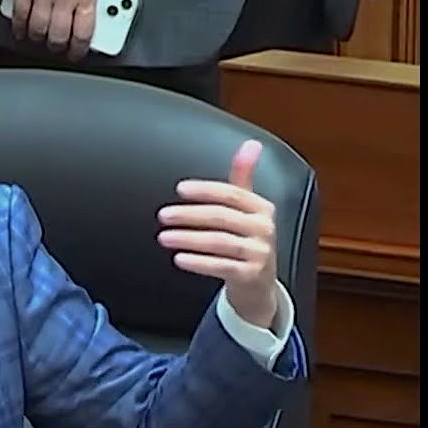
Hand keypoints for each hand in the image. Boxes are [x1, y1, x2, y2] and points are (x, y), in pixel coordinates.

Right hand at [8, 0, 110, 61]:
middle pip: (58, 35)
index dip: (80, 49)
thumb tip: (105, 6)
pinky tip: (22, 31)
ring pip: (38, 29)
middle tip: (59, 47)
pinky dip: (20, 27)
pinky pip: (19, 16)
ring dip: (40, 38)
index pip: (84, 32)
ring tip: (42, 38)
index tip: (77, 52)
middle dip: (59, 46)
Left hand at [157, 140, 278, 327]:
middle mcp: (264, 228)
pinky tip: (179, 259)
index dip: (205, 190)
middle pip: (222, 217)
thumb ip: (242, 178)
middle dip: (190, 215)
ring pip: (220, 242)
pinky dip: (199, 262)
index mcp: (261, 207)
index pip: (231, 193)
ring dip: (189, 239)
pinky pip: (222, 267)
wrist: (259, 283)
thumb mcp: (247, 208)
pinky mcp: (251, 275)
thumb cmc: (248, 239)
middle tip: (163, 215)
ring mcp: (259, 253)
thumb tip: (250, 144)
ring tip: (164, 237)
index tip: (180, 189)